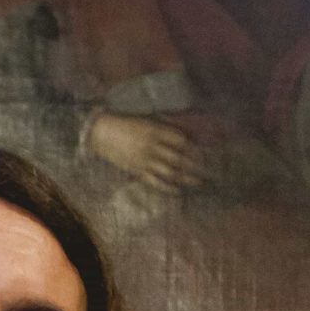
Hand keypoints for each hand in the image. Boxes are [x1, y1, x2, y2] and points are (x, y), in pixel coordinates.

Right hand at [87, 112, 206, 191]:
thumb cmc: (123, 122)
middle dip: (196, 166)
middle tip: (209, 172)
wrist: (100, 132)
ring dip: (186, 178)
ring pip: (170, 172)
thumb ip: (163, 126)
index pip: (180, 140)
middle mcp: (152, 146)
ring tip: (199, 183)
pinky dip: (168, 188)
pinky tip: (179, 191)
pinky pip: (155, 182)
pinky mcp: (137, 171)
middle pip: (179, 158)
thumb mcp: (145, 119)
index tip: (204, 154)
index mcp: (154, 129)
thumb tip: (183, 135)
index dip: (194, 148)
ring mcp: (144, 160)